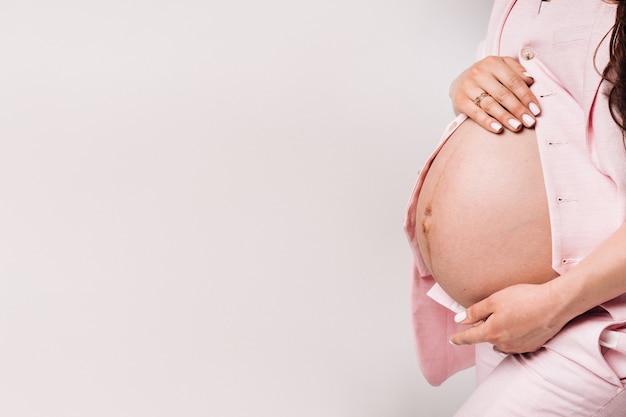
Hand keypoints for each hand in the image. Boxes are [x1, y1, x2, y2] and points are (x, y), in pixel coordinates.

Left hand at [449, 283, 568, 352]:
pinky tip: (520, 322)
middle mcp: (503, 344)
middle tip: (494, 310)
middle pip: (486, 337)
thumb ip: (474, 312)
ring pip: (500, 341)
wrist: (556, 304)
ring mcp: (518, 347)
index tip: (452, 339)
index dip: (459, 338)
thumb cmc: (525, 299)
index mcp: (491, 333)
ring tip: (509, 315)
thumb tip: (460, 320)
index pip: (469, 338)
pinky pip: (514, 343)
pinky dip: (512, 335)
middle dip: (485, 326)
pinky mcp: (531, 346)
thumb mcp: (494, 300)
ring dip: (499, 332)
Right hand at [450, 56, 539, 132]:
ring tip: (517, 127)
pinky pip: (475, 113)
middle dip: (518, 109)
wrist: (460, 81)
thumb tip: (530, 79)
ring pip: (490, 104)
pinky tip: (498, 129)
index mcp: (492, 63)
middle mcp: (478, 73)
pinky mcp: (459, 100)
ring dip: (505, 117)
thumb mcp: (502, 65)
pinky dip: (487, 122)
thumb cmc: (487, 75)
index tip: (536, 110)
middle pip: (502, 94)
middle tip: (529, 122)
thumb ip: (517, 70)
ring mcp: (467, 87)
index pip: (513, 81)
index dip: (526, 96)